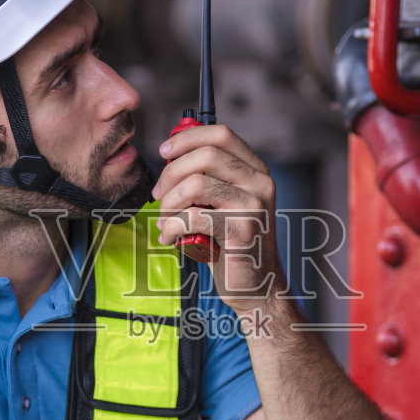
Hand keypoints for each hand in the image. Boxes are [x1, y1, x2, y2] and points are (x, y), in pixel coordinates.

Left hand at [152, 124, 281, 309]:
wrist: (257, 285)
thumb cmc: (232, 244)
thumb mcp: (223, 203)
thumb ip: (207, 178)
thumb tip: (169, 156)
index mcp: (255, 170)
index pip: (222, 134)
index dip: (187, 139)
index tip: (164, 151)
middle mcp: (260, 182)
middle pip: (205, 155)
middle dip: (171, 173)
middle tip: (159, 195)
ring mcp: (253, 206)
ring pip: (196, 185)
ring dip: (169, 203)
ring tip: (165, 220)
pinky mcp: (242, 230)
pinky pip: (193, 217)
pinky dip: (172, 227)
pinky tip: (169, 238)